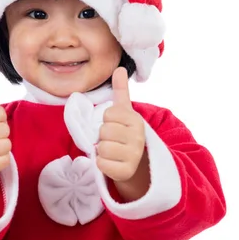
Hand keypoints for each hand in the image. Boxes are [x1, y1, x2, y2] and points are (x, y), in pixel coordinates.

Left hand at [96, 67, 145, 181]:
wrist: (138, 164)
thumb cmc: (125, 134)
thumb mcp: (125, 112)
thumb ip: (120, 91)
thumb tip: (120, 68)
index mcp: (136, 120)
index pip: (108, 114)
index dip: (108, 121)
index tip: (117, 127)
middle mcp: (138, 137)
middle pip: (103, 131)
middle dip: (104, 137)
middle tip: (114, 141)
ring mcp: (133, 155)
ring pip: (101, 147)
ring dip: (102, 151)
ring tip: (113, 152)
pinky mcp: (126, 171)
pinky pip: (101, 163)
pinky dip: (102, 164)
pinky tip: (112, 163)